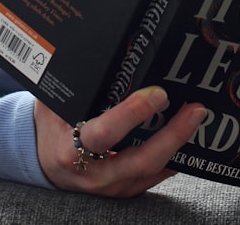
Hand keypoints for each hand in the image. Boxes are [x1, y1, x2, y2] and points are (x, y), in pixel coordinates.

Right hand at [34, 86, 205, 196]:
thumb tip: (91, 49)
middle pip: (140, 160)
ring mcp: (113, 186)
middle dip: (171, 135)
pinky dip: (176, 156)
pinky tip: (191, 136)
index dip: (131, 115)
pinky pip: (157, 175)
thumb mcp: (50, 105)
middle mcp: (94, 173)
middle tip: (193, 108)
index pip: (104, 134)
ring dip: (179, 143)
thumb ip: (69, 85)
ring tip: (197, 116)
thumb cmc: (51, 128)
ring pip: (153, 169)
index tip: (156, 94)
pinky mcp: (127, 189)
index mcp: (70, 150)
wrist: (43, 163)